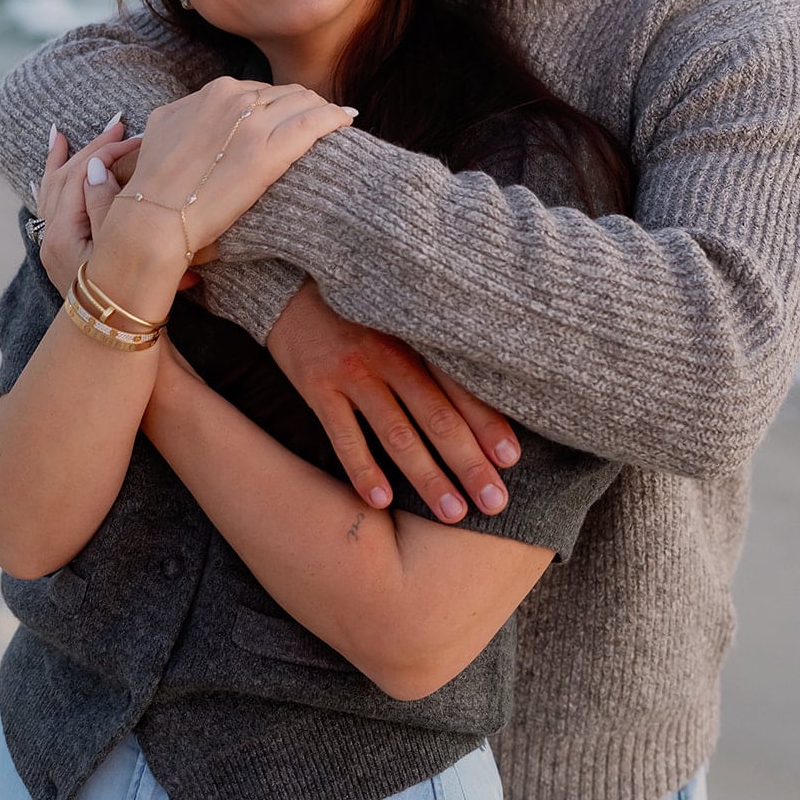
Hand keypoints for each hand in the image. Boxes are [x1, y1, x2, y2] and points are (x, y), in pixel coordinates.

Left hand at [37, 116, 141, 295]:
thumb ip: (106, 206)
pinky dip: (52, 184)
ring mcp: (52, 246)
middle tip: (117, 124)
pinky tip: (48, 173)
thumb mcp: (122, 249)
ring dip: (62, 160)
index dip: (108, 151)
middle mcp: (50, 238)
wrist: (116, 338)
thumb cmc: (128, 296)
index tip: (136, 137)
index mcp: (63, 235)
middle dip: (90, 149)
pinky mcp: (60, 252)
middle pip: (64, 179)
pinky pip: (50, 207)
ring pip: (51, 190)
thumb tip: (96, 167)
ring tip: (60, 134)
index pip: (82, 176)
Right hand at [118, 77, 354, 258]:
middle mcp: (235, 100)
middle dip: (303, 104)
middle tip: (319, 117)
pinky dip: (334, 117)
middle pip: (286, 92)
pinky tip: (347, 120)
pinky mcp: (268, 154)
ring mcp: (253, 125)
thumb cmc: (155, 180)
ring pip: (304, 103)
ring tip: (336, 119)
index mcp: (213, 91)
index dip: (278, 102)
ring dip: (322, 109)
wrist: (155, 217)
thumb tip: (203, 105)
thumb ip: (191, 108)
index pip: (260, 89)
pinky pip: (313, 124)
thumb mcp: (165, 124)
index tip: (290, 113)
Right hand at [266, 282, 521, 523]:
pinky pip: (343, 435)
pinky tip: (381, 501)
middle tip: (495, 503)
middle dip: (469, 463)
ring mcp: (353, 372)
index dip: (488, 423)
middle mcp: (390, 354)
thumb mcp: (399, 319)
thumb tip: (484, 400)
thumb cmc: (357, 311)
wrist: (288, 288)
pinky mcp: (317, 386)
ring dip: (427, 476)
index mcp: (417, 337)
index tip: (512, 460)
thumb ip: (433, 354)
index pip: (461, 386)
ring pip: (397, 433)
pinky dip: (363, 469)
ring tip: (452, 512)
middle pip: (437, 416)